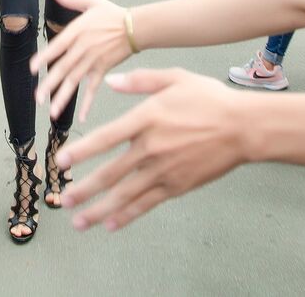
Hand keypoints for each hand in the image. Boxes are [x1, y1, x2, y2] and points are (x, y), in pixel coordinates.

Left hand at [30, 0, 130, 120]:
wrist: (137, 26)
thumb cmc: (112, 13)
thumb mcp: (90, 2)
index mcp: (77, 31)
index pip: (56, 46)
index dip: (44, 57)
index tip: (32, 69)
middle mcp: (83, 48)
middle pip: (63, 68)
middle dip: (49, 85)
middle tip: (38, 98)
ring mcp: (93, 60)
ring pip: (75, 81)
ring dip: (63, 97)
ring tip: (52, 112)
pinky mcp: (104, 69)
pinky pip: (93, 88)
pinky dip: (88, 103)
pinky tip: (82, 116)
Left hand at [54, 69, 247, 231]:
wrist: (243, 127)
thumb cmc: (210, 99)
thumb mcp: (175, 78)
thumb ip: (141, 81)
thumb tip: (110, 82)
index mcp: (147, 119)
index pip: (106, 138)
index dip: (81, 151)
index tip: (60, 161)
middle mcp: (151, 148)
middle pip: (110, 173)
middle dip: (84, 189)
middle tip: (62, 199)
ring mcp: (164, 170)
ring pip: (125, 194)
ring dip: (99, 210)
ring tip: (78, 221)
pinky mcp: (177, 186)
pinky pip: (147, 203)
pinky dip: (128, 216)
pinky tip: (111, 225)